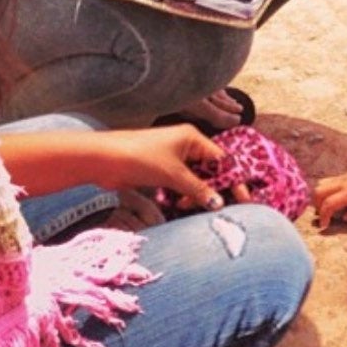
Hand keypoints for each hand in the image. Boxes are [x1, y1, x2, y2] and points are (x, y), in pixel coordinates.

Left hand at [101, 124, 231, 210]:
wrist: (105, 160)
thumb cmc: (141, 159)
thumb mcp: (174, 175)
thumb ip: (198, 190)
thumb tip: (218, 203)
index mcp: (192, 138)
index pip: (221, 159)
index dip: (232, 179)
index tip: (241, 198)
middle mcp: (185, 145)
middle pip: (209, 170)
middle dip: (212, 189)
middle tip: (215, 208)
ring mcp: (172, 157)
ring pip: (194, 179)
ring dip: (194, 194)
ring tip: (186, 206)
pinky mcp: (160, 170)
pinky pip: (180, 183)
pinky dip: (181, 194)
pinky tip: (176, 204)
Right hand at [313, 157, 346, 229]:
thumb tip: (345, 217)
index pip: (329, 204)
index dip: (324, 216)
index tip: (324, 225)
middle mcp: (340, 185)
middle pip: (318, 193)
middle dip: (317, 206)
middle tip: (323, 215)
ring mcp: (338, 179)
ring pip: (318, 187)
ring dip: (318, 199)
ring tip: (324, 207)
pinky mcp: (337, 177)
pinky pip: (323, 183)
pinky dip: (321, 193)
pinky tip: (328, 198)